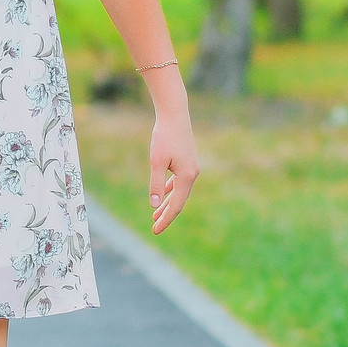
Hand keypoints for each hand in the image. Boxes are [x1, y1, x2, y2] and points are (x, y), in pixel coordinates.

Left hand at [146, 108, 198, 233]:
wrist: (175, 115)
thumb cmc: (164, 137)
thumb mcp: (156, 161)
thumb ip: (156, 183)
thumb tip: (154, 204)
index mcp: (187, 177)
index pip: (176, 205)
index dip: (166, 219)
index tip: (155, 230)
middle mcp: (193, 175)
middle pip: (179, 201)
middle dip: (166, 215)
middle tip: (155, 228)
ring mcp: (191, 169)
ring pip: (178, 192)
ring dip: (167, 204)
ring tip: (156, 216)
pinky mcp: (187, 162)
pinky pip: (178, 183)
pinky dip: (170, 191)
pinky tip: (163, 196)